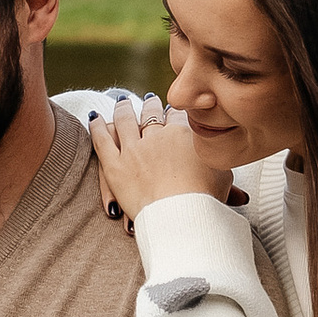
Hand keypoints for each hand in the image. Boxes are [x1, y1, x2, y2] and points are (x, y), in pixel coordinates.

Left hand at [87, 98, 224, 222]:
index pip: (177, 115)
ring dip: (123, 109)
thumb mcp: (223, 174)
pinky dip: (96, 127)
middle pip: (151, 114)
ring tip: (122, 102)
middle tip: (150, 99)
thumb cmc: (206, 200)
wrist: (181, 217)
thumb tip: (223, 153)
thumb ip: (219, 158)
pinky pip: (102, 141)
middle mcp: (157, 136)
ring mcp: (134, 150)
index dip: (175, 111)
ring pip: (125, 121)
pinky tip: (94, 118)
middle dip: (150, 105)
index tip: (174, 108)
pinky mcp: (115, 166)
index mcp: (183, 134)